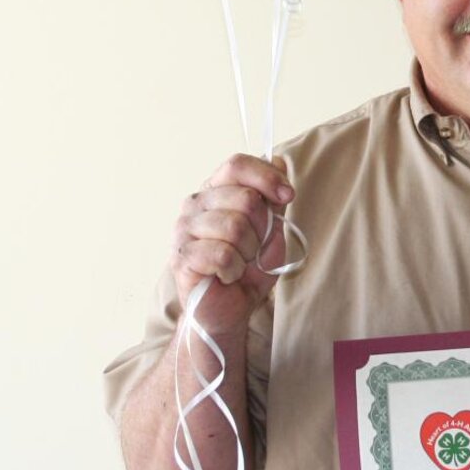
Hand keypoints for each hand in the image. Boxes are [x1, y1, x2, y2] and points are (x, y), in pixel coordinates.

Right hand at [171, 153, 294, 330]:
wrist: (231, 308)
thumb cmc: (249, 267)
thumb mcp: (271, 229)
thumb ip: (273, 199)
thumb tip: (279, 161)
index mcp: (215, 191)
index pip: (237, 165)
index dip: (266, 177)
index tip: (288, 196)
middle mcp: (195, 204)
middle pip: (244, 198)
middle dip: (263, 228)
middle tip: (255, 248)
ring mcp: (184, 229)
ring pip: (236, 227)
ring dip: (249, 252)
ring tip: (241, 262)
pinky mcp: (182, 257)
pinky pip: (222, 254)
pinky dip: (235, 269)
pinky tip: (228, 275)